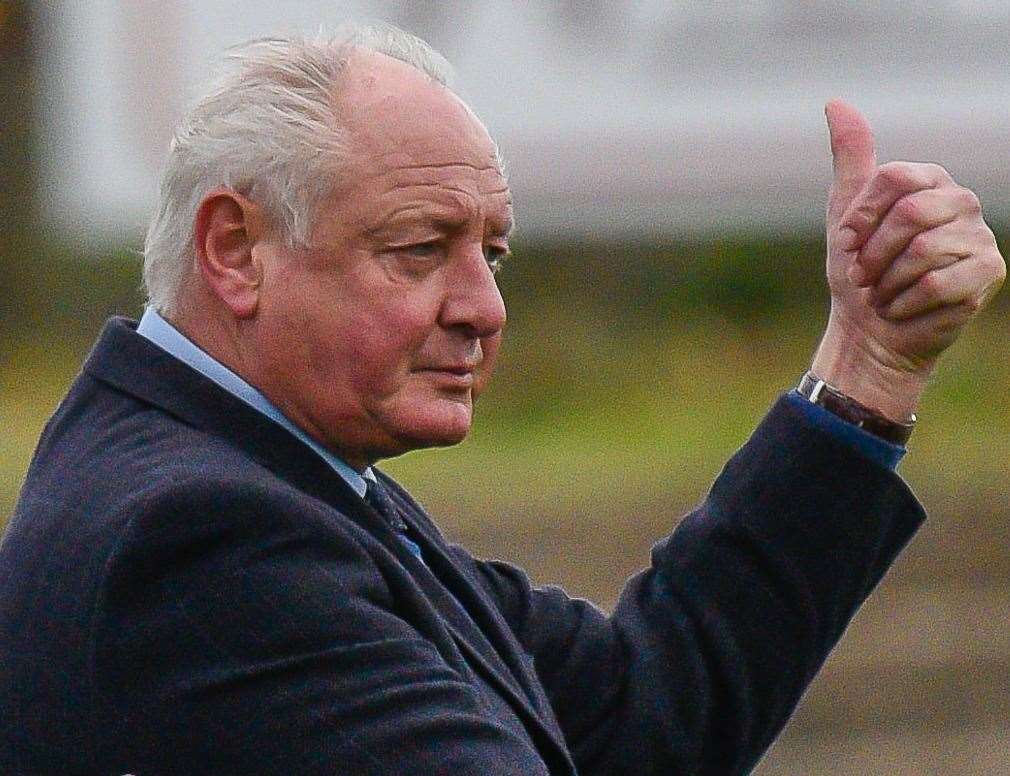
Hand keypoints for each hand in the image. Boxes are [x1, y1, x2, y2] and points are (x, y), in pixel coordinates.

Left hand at [810, 100, 1004, 421]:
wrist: (871, 329)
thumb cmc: (858, 271)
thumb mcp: (845, 213)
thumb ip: (850, 159)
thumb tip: (835, 102)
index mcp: (929, 180)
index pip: (894, 178)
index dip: (862, 216)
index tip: (846, 243)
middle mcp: (961, 201)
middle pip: (910, 214)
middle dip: (873, 253)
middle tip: (863, 275)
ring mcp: (979, 236)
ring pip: (922, 250)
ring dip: (886, 281)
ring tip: (882, 292)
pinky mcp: (987, 273)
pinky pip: (936, 282)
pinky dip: (904, 302)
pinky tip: (901, 307)